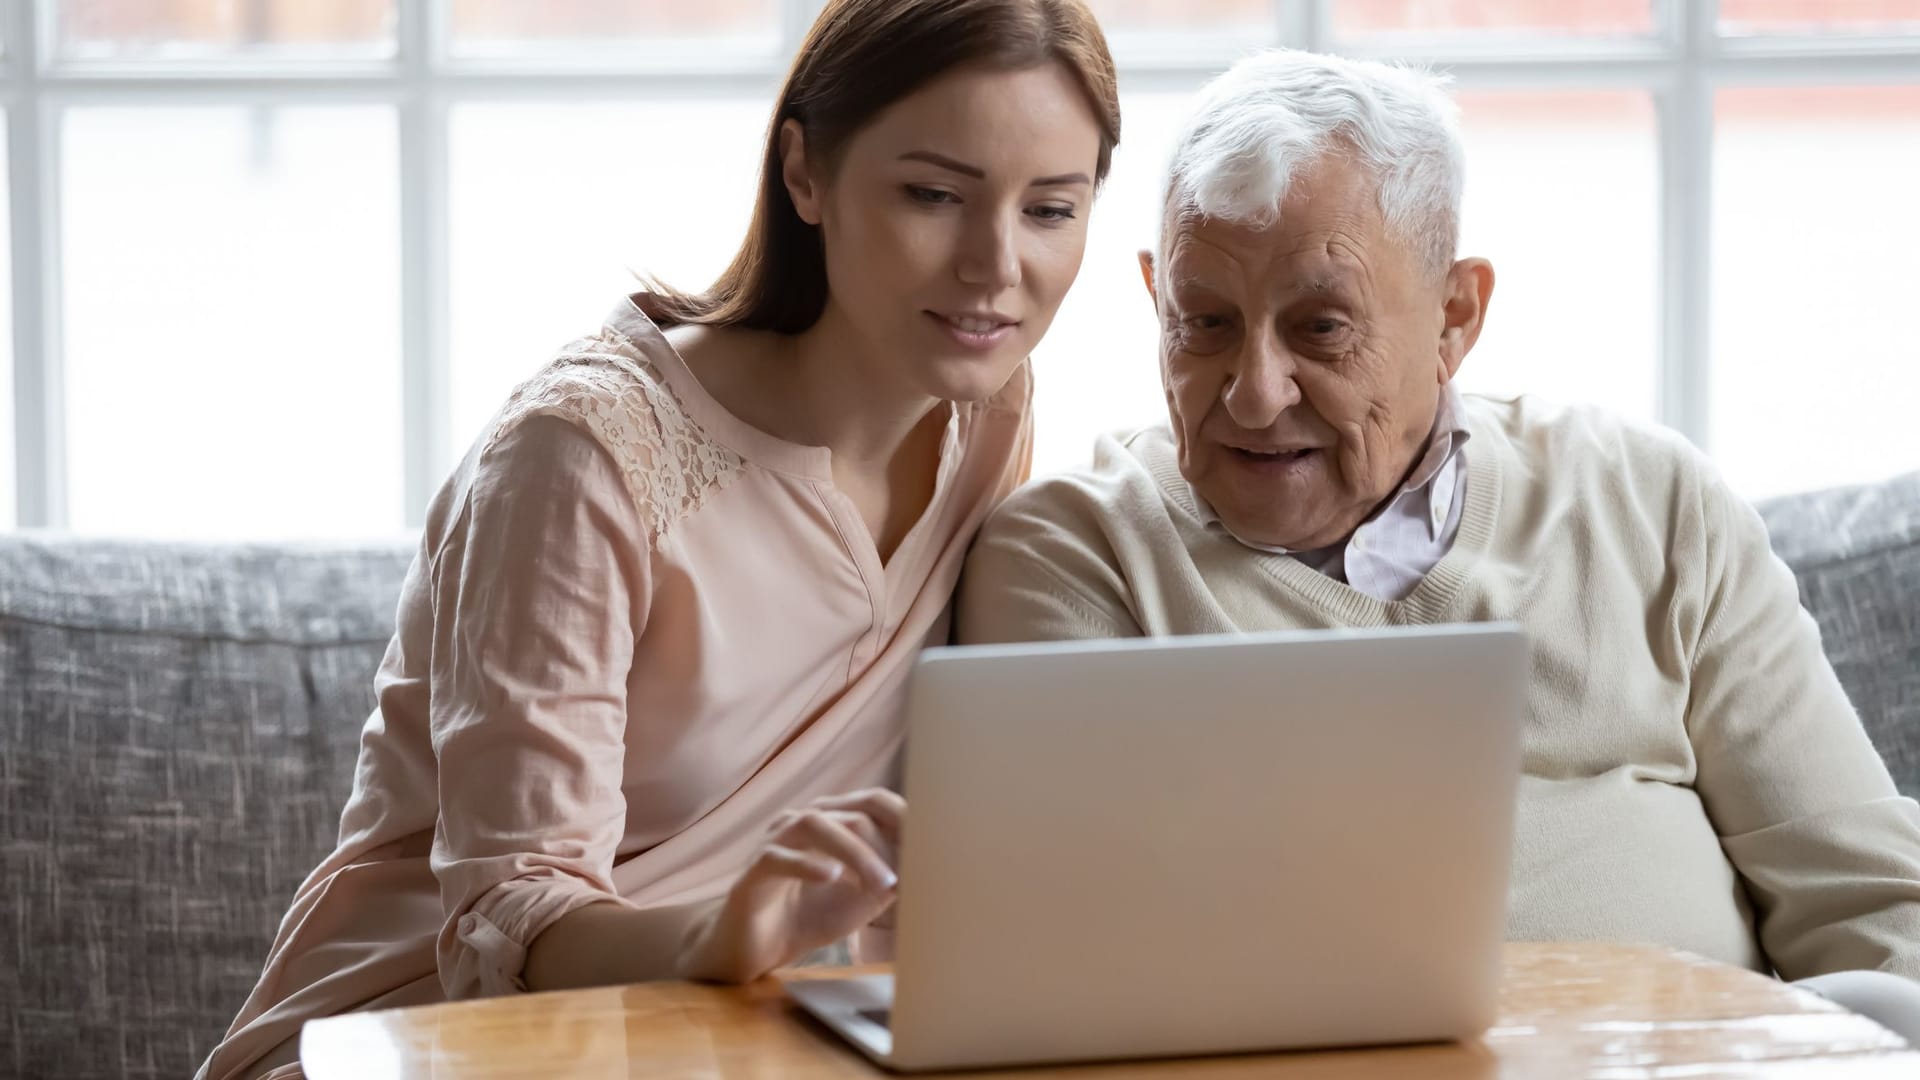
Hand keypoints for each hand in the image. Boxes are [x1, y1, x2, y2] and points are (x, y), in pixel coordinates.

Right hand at [677, 788, 903, 981]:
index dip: (904, 817)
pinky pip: (778, 857)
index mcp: (830, 823)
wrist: (753, 951)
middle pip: (852, 812)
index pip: (872, 802)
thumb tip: (920, 866)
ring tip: (881, 884)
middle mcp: (801, 822)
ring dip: (855, 853)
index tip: (934, 844)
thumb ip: (886, 882)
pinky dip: (808, 864)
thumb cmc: (806, 917)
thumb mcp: (859, 902)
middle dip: (886, 843)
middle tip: (908, 878)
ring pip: (815, 824)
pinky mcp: (752, 872)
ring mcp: (774, 842)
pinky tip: (831, 878)